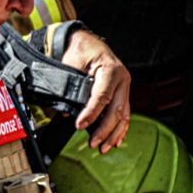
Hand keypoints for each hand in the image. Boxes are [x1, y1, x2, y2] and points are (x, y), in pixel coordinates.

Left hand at [61, 30, 130, 152]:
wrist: (88, 44)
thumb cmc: (80, 52)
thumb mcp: (72, 65)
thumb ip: (70, 88)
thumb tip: (66, 112)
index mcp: (111, 70)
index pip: (102, 97)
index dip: (91, 114)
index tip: (79, 125)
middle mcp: (122, 79)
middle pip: (116, 110)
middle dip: (104, 130)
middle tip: (92, 143)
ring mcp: (125, 87)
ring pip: (123, 115)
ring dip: (113, 134)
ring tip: (103, 148)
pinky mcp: (123, 94)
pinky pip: (125, 114)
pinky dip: (121, 129)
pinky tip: (116, 141)